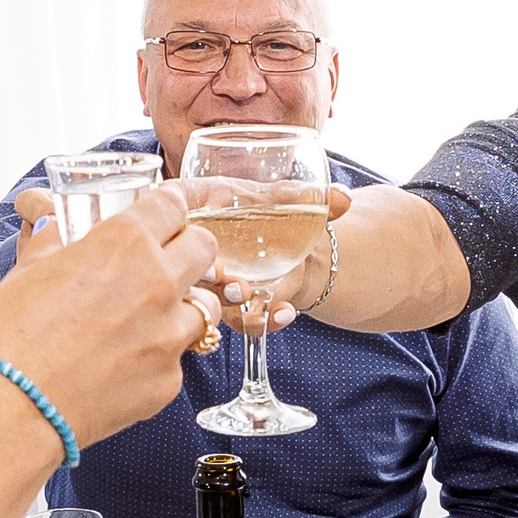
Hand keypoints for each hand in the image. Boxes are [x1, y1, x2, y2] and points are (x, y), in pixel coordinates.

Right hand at [0, 184, 217, 445]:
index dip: (169, 207)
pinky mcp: (170, 379)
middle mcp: (158, 282)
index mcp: (124, 243)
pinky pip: (179, 358)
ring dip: (186, 304)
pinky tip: (125, 364)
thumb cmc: (13, 335)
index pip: (172, 205)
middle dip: (188, 249)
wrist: (14, 405)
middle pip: (203, 247)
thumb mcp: (27, 270)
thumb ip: (51, 240)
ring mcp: (169, 334)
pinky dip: (160, 357)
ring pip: (206, 305)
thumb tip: (50, 223)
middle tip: (165, 261)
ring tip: (152, 317)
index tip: (163, 215)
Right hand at [186, 180, 350, 330]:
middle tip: (238, 286)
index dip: (181, 225)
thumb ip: (314, 199)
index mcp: (196, 202)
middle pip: (183, 261)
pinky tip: (283, 312)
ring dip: (232, 303)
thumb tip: (344, 197)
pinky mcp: (221, 303)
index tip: (201, 236)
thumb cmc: (268, 210)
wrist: (284, 242)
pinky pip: (233, 318)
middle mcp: (192, 240)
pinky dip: (259, 320)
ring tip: (266, 302)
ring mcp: (203, 276)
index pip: (174, 209)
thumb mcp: (287, 199)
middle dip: (209, 278)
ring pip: (204, 296)